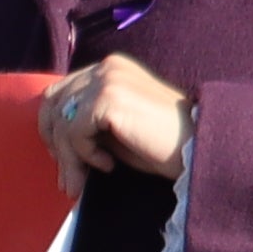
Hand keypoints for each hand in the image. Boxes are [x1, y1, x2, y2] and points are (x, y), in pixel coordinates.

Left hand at [43, 50, 189, 186]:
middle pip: (53, 103)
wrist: (200, 146)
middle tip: (66, 176)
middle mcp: (106, 67)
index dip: (52, 127)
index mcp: (109, 69)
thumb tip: (52, 140)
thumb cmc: (162, 144)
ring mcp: (108, 79)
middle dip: (53, 143)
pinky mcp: (109, 97)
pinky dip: (85, 154)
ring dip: (68, 159)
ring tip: (79, 184)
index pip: (60, 92)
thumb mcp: (115, 128)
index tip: (61, 159)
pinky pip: (75, 131)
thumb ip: (87, 122)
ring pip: (62, 121)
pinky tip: (108, 165)